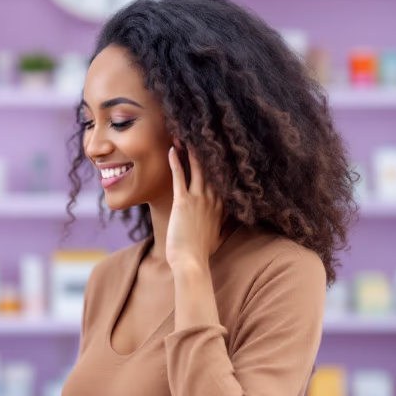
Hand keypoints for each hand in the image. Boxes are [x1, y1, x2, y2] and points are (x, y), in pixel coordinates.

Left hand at [166, 143, 224, 274]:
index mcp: (221, 207)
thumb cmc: (200, 253)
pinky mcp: (183, 203)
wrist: (191, 263)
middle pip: (213, 169)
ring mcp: (199, 200)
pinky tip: (171, 150)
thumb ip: (221, 225)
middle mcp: (214, 200)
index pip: (223, 179)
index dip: (220, 163)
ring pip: (198, 169)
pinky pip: (180, 178)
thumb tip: (224, 223)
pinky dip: (176, 163)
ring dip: (191, 151)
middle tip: (204, 133)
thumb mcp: (217, 237)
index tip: (218, 148)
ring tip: (185, 135)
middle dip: (208, 151)